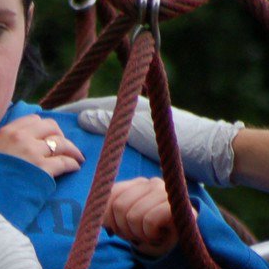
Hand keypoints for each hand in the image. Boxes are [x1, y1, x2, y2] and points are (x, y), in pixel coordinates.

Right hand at [0, 114, 83, 178]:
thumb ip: (3, 144)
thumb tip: (11, 146)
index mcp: (7, 132)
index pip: (34, 120)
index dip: (44, 128)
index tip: (48, 136)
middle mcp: (21, 138)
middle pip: (51, 127)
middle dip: (61, 136)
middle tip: (64, 146)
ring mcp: (33, 153)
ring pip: (61, 144)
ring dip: (72, 150)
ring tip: (77, 158)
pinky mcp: (42, 170)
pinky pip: (64, 162)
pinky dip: (73, 164)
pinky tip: (75, 167)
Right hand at [61, 95, 242, 187]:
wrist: (217, 156)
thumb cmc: (183, 140)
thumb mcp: (143, 131)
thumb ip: (114, 123)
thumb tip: (82, 119)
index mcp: (135, 107)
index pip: (94, 106)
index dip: (72, 111)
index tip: (51, 116)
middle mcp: (138, 116)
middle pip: (100, 118)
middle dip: (77, 124)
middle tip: (54, 136)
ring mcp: (145, 133)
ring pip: (109, 133)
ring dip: (90, 138)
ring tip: (69, 150)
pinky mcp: (152, 148)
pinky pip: (121, 146)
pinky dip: (106, 149)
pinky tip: (99, 162)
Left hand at [105, 178, 179, 257]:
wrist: (181, 247)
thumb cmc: (151, 234)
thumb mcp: (127, 223)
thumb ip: (112, 213)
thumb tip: (96, 216)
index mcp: (138, 184)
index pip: (112, 193)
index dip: (108, 216)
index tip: (118, 230)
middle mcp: (152, 183)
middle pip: (119, 206)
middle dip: (123, 229)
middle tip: (136, 236)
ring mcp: (166, 192)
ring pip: (133, 215)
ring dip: (138, 234)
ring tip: (149, 236)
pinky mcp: (177, 205)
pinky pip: (149, 220)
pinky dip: (150, 235)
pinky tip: (159, 236)